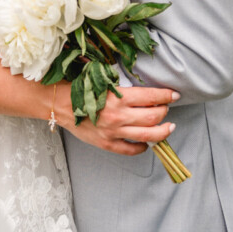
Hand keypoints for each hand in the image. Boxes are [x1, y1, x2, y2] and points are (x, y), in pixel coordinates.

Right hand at [61, 85, 177, 155]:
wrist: (58, 104)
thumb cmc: (79, 88)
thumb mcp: (102, 81)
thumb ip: (122, 87)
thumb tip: (144, 91)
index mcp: (118, 97)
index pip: (151, 97)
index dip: (166, 95)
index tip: (174, 94)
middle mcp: (118, 116)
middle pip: (154, 117)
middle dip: (165, 111)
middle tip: (167, 108)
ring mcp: (113, 133)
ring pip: (148, 135)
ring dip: (163, 131)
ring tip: (169, 128)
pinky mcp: (107, 144)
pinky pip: (131, 150)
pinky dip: (142, 147)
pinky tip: (146, 142)